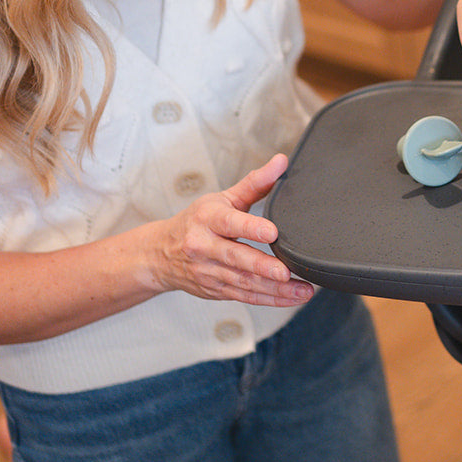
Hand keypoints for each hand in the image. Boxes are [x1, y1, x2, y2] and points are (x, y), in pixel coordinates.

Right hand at [144, 154, 313, 307]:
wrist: (159, 254)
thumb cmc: (196, 221)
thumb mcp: (222, 198)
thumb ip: (254, 183)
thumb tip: (282, 161)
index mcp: (207, 219)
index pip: (229, 222)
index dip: (250, 227)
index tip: (272, 232)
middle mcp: (204, 246)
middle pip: (235, 257)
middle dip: (262, 266)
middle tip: (286, 271)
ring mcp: (209, 271)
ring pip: (243, 282)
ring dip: (275, 289)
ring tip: (302, 289)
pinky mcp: (215, 290)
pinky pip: (245, 297)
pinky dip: (270, 299)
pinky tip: (292, 297)